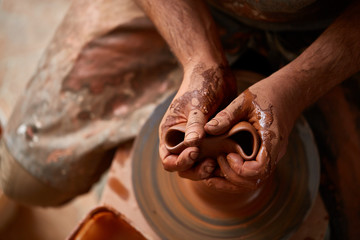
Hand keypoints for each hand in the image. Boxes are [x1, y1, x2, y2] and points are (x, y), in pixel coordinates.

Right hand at [159, 63, 235, 177]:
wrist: (215, 71)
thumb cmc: (201, 83)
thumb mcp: (197, 103)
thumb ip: (195, 124)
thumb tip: (192, 145)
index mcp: (170, 132)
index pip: (168, 159)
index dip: (179, 162)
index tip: (194, 153)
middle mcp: (182, 139)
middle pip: (183, 167)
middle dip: (195, 170)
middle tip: (211, 164)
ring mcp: (197, 141)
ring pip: (198, 165)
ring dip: (207, 169)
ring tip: (219, 162)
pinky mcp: (212, 140)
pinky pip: (212, 157)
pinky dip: (218, 161)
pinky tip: (229, 159)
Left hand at [203, 79, 294, 190]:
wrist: (288, 92)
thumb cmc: (266, 94)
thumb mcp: (244, 101)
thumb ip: (226, 116)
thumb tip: (207, 130)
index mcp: (271, 140)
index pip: (260, 169)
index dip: (240, 169)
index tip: (227, 154)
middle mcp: (274, 152)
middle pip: (255, 180)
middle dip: (231, 176)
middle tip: (216, 159)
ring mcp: (271, 155)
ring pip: (253, 180)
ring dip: (232, 179)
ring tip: (214, 165)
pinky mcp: (265, 154)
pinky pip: (252, 173)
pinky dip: (236, 174)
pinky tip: (220, 165)